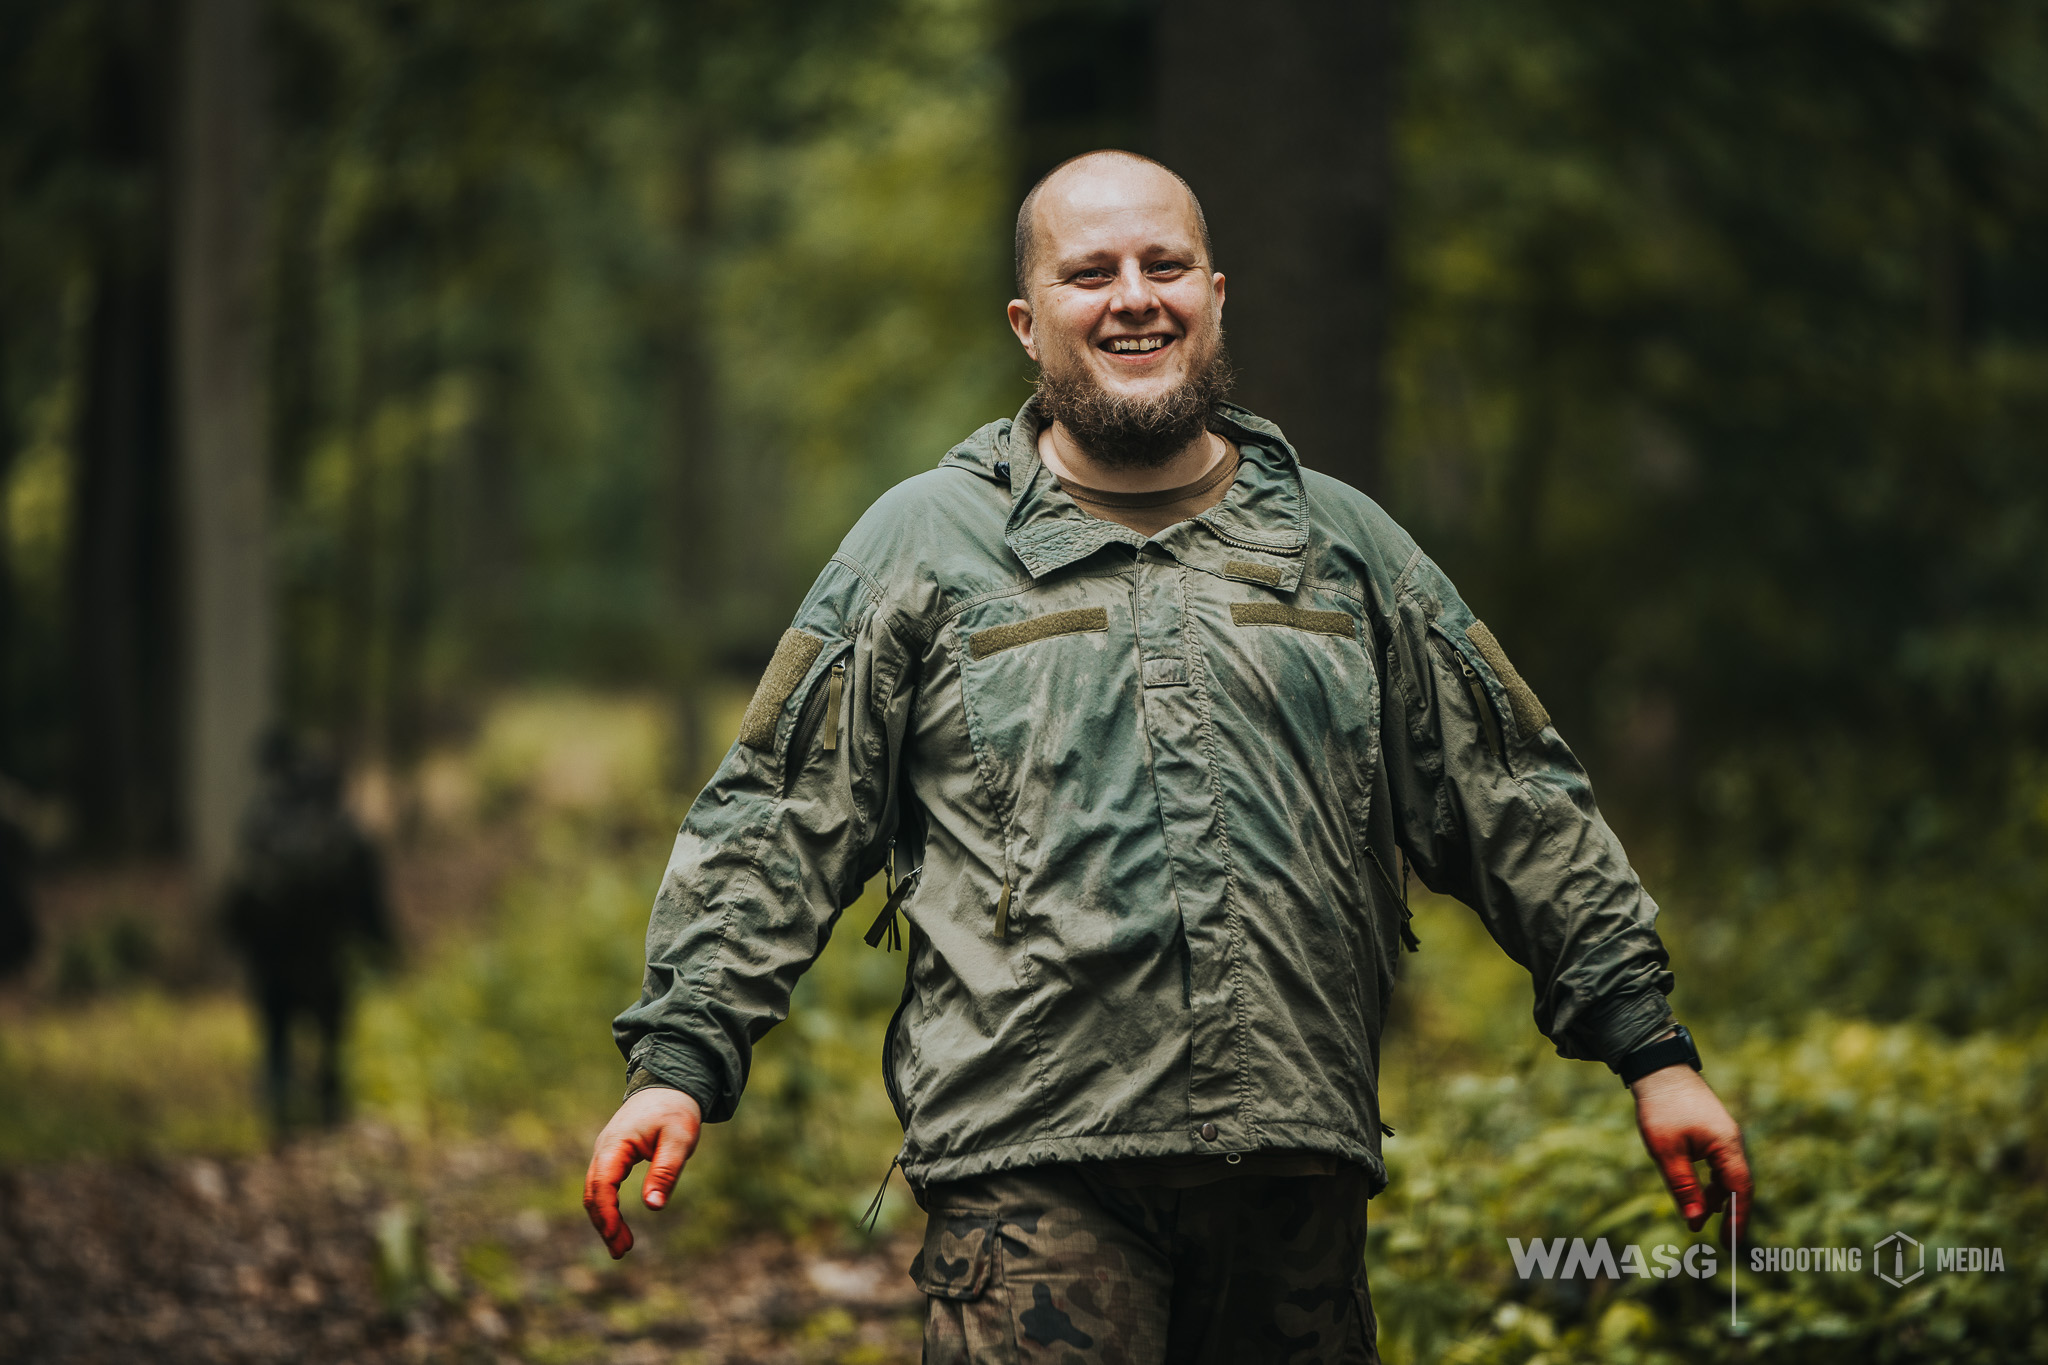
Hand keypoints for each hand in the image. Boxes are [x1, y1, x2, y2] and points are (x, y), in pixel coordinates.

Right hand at [583, 1087, 702, 1257]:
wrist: (669, 1084)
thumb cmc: (676, 1110)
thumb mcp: (678, 1139)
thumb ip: (665, 1171)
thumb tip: (653, 1206)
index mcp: (615, 1144)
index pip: (601, 1184)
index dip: (606, 1214)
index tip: (615, 1238)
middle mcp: (603, 1149)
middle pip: (593, 1193)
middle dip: (604, 1224)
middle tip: (621, 1252)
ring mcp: (606, 1153)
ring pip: (596, 1192)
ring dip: (605, 1219)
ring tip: (622, 1247)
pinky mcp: (613, 1157)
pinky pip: (603, 1186)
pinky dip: (608, 1207)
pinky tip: (618, 1225)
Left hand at [1631, 1065, 1750, 1240]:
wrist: (1658, 1068)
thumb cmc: (1661, 1107)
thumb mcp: (1666, 1151)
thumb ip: (1682, 1186)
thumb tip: (1695, 1221)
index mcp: (1727, 1145)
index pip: (1740, 1190)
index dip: (1738, 1219)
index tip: (1731, 1245)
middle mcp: (1732, 1141)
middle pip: (1738, 1185)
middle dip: (1730, 1214)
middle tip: (1721, 1242)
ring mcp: (1724, 1136)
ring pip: (1727, 1176)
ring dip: (1716, 1199)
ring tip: (1699, 1220)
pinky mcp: (1713, 1133)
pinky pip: (1718, 1165)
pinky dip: (1710, 1183)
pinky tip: (1698, 1197)